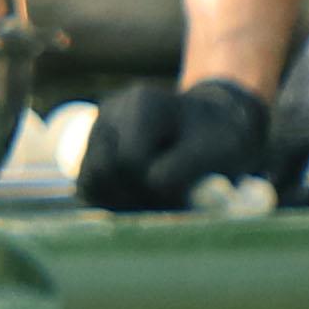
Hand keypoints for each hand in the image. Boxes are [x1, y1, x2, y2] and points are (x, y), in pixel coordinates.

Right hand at [81, 77, 285, 213]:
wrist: (210, 130)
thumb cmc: (218, 139)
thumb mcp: (220, 147)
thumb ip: (186, 165)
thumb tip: (153, 185)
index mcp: (143, 103)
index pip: (130, 159)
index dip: (156, 187)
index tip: (187, 196)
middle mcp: (111, 113)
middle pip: (105, 172)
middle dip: (138, 197)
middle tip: (172, 206)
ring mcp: (96, 133)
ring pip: (91, 183)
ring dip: (123, 203)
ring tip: (158, 203)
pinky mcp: (90, 155)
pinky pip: (88, 189)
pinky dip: (112, 203)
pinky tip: (142, 201)